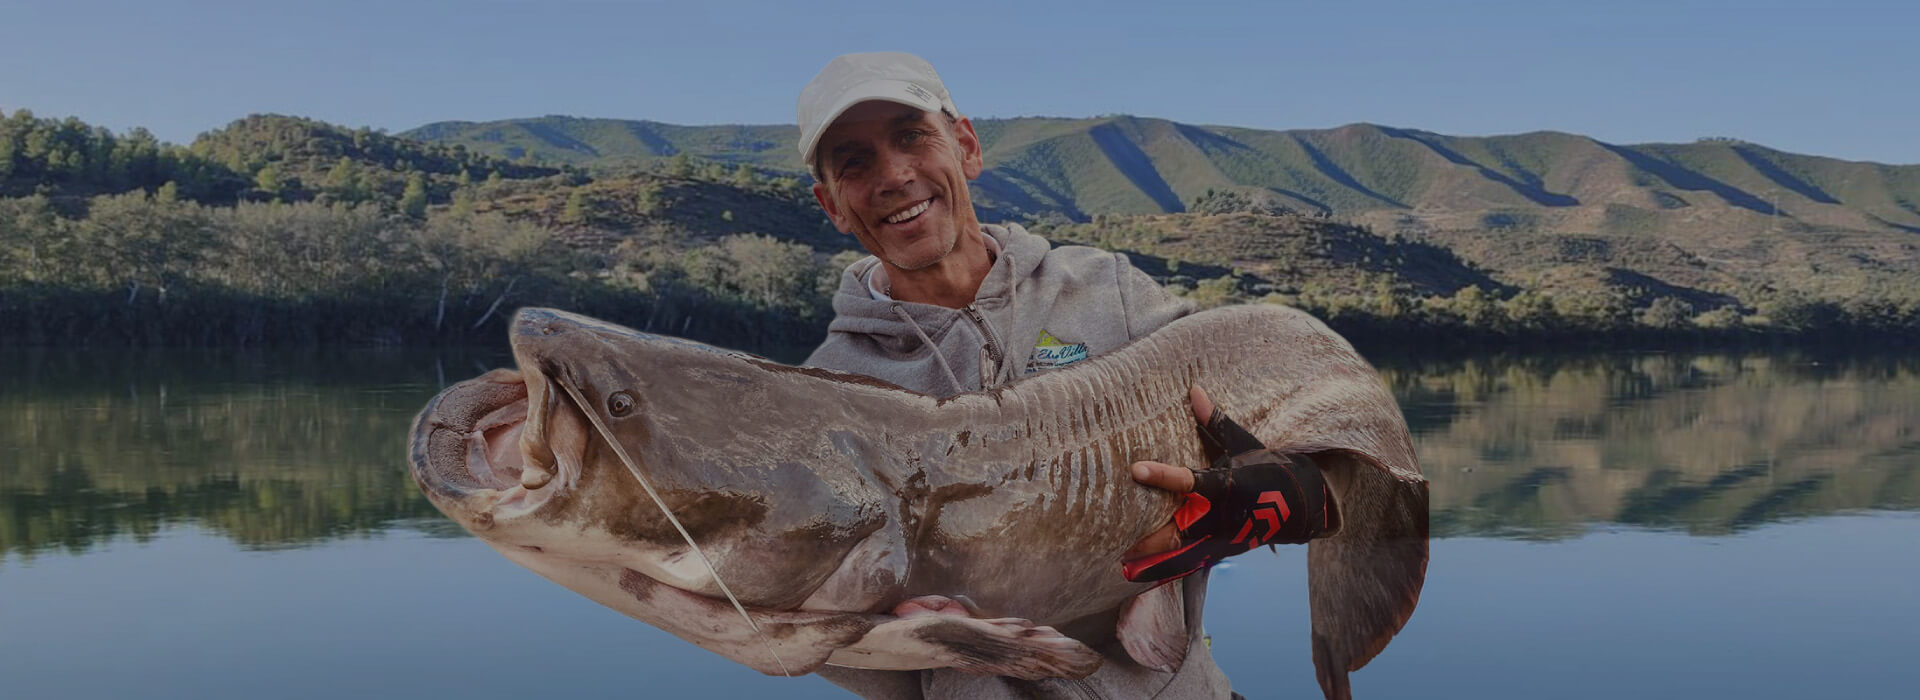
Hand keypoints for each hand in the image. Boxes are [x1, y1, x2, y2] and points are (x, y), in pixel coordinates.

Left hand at [1121, 387, 1334, 582]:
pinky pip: (1187, 563)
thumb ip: (1215, 422)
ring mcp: (1220, 538)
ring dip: (1151, 561)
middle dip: (1149, 537)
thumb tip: (1194, 389)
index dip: (1162, 476)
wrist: (1302, 506)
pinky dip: (1164, 571)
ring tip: (1121, 565)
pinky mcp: (1220, 551)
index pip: (1188, 481)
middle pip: (1178, 530)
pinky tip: (1139, 576)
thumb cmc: (1269, 469)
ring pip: (1180, 553)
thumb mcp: (1244, 443)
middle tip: (1116, 539)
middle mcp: (1220, 516)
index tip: (1136, 469)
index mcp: (1226, 486)